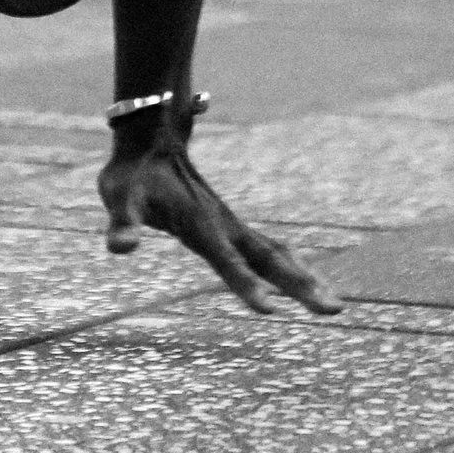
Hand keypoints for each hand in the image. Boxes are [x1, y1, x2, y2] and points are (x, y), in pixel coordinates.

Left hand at [98, 129, 337, 315]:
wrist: (150, 142)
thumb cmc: (132, 177)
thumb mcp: (119, 200)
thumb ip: (123, 225)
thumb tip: (121, 249)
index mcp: (201, 226)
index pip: (227, 262)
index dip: (246, 285)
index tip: (268, 310)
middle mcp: (224, 227)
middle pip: (270, 261)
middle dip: (301, 286)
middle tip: (334, 310)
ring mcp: (231, 227)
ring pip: (277, 255)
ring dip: (305, 279)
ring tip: (334, 305)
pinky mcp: (231, 228)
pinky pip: (269, 251)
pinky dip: (292, 268)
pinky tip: (308, 282)